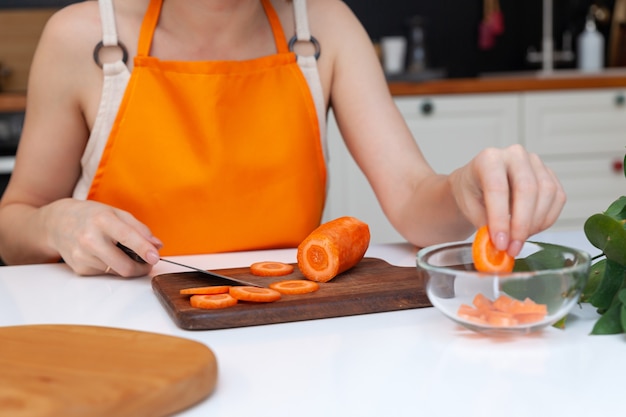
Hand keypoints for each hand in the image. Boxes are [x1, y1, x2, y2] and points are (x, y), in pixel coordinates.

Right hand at [43, 198, 161, 276]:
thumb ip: (139, 229)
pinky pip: (105, 273)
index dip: (144, 249)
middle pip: (123, 265)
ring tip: (120, 252)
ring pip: (116, 271)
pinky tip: (104, 254)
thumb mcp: (116, 213)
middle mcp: (90, 239)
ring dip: (126, 266)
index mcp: (102, 220)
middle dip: (141, 268)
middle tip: (147, 263)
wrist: (57, 223)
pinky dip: (111, 267)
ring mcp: (82, 256)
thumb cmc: (91, 216)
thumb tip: (157, 245)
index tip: (155, 257)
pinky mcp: (79, 268)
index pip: (127, 237)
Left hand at [448, 144, 565, 256]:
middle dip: (521, 224)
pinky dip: (546, 220)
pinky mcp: (549, 174)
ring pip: (547, 194)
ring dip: (535, 224)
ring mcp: (535, 163)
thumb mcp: (469, 208)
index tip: (500, 243)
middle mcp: (514, 155)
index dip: (500, 219)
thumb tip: (500, 246)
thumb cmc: (471, 192)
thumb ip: (485, 226)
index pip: (498, 188)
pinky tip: (530, 230)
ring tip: (518, 240)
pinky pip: (558, 198)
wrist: (478, 184)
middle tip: (512, 247)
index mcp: (488, 159)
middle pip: (527, 189)